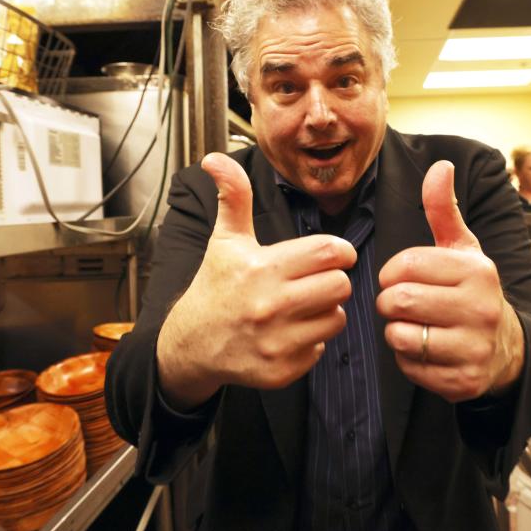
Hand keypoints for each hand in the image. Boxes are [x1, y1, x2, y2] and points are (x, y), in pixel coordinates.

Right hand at [156, 153, 355, 408]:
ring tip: (299, 306)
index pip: (330, 253)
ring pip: (337, 318)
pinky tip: (288, 332)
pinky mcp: (281, 371)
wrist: (190, 345)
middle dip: (331, 280)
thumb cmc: (215, 286)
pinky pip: (322, 348)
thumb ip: (232, 197)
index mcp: (262, 269)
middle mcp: (270, 307)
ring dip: (325, 310)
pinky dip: (311, 340)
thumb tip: (215, 158)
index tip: (327, 255)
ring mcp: (276, 342)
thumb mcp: (225, 240)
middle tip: (310, 281)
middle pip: (341, 285)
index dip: (337, 250)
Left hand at [376, 161, 524, 402]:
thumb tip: (440, 165)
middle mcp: (481, 309)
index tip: (401, 278)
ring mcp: (474, 347)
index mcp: (478, 271)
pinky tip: (426, 349)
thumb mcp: (463, 248)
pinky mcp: (463, 381)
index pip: (404, 266)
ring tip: (414, 325)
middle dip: (389, 302)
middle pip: (398, 301)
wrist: (506, 348)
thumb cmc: (473, 291)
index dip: (391, 273)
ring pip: (399, 336)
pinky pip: (409, 367)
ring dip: (396, 331)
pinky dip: (408, 359)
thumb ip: (443, 209)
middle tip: (402, 304)